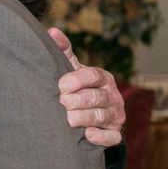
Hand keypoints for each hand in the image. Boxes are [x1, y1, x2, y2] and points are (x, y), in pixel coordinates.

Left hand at [48, 28, 124, 146]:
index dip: (77, 80)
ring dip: (83, 118)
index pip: (93, 75)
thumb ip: (63, 51)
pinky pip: (111, 137)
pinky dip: (100, 136)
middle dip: (77, 101)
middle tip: (60, 103)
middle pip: (96, 97)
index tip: (60, 86)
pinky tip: (87, 135)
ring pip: (101, 116)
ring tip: (67, 119)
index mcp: (103, 78)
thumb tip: (52, 32)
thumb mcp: (71, 68)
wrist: (89, 113)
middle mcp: (112, 96)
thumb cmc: (77, 87)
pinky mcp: (114, 133)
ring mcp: (115, 115)